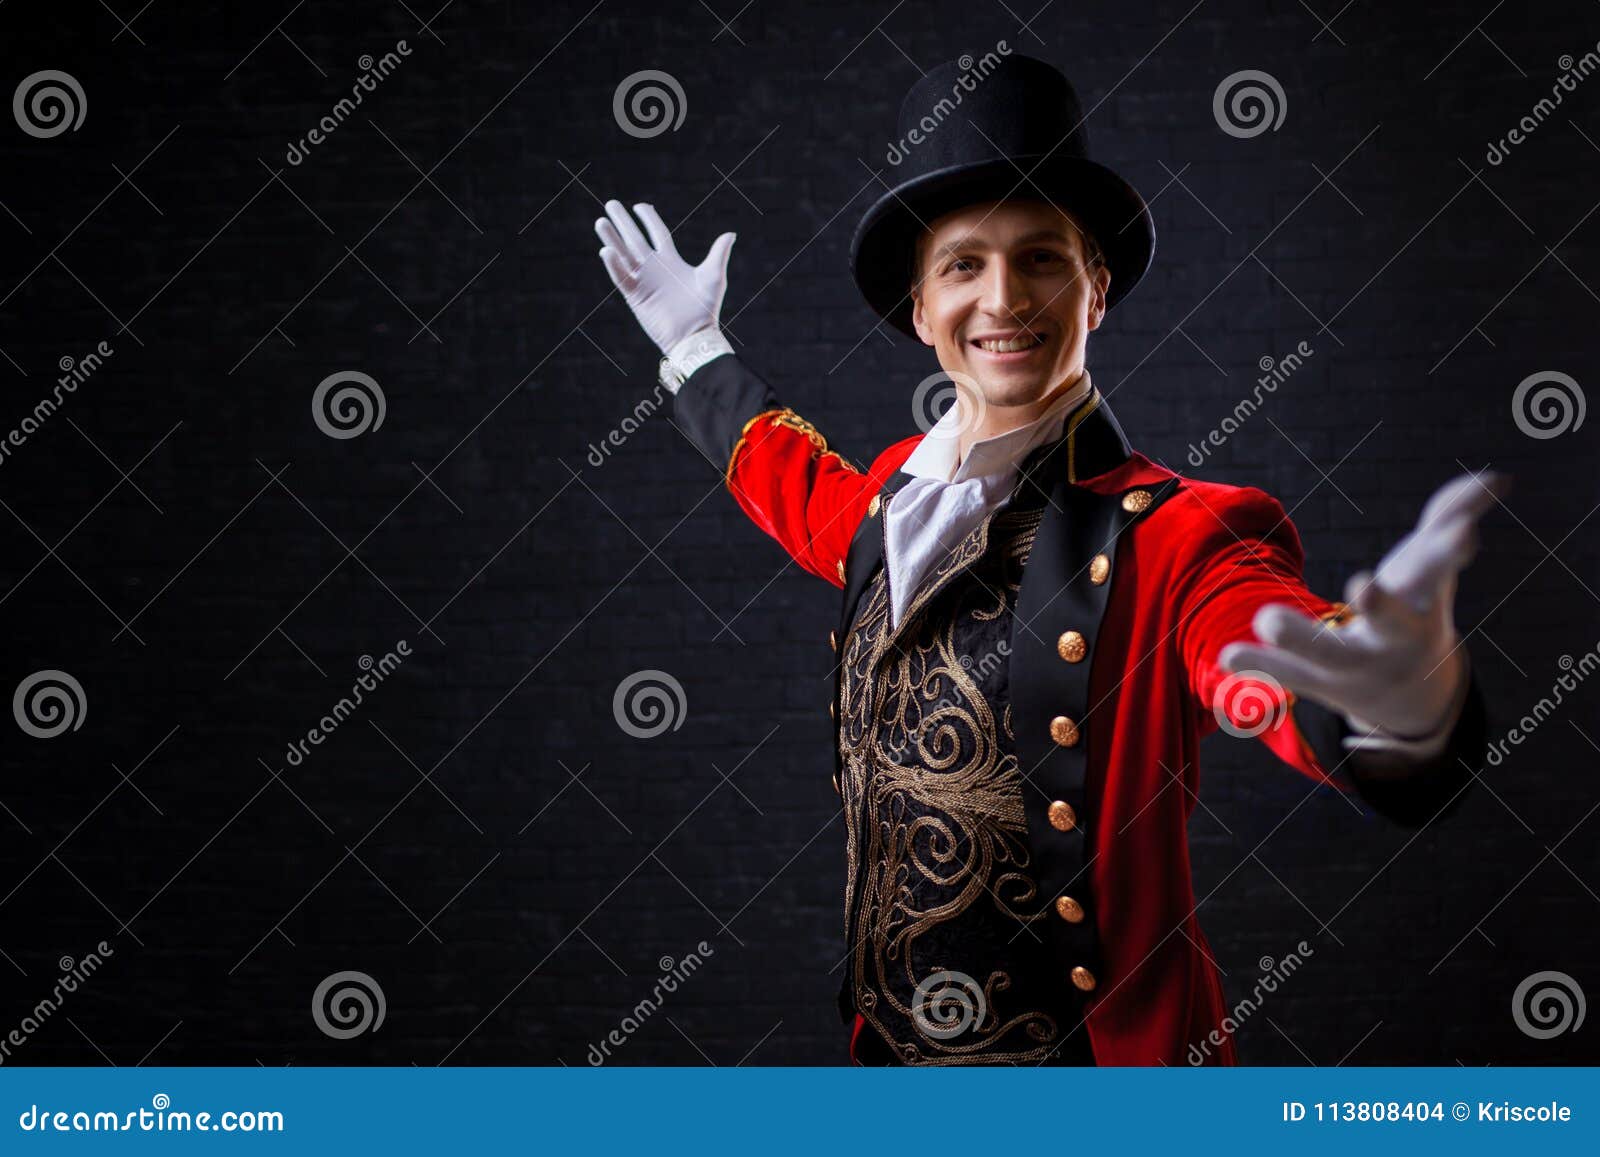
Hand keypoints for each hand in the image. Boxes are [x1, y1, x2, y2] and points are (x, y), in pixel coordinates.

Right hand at [595, 199, 735, 354]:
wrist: (694, 335)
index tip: (639, 206)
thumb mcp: (713, 277)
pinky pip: (621, 277)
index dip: (648, 218)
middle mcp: (654, 269)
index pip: (657, 233)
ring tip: (600, 221)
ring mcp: (643, 281)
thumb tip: (731, 233)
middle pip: (634, 239)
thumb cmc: (705, 309)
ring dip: (612, 238)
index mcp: (671, 261)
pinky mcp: (636, 296)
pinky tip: (606, 250)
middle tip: (610, 204)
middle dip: (622, 222)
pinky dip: (613, 264)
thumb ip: (718, 254)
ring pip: (623, 255)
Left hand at [1219, 470, 1508, 739]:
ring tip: (1265, 616)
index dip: (1449, 554)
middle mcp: (1394, 640)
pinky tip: (1225, 656)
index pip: (1438, 575)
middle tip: (1364, 584)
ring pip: (1329, 655)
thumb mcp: (1435, 568)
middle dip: (1380, 605)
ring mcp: (1356, 665)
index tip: (1464, 534)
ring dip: (1300, 637)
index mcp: (1424, 605)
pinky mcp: (1320, 683)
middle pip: (1389, 622)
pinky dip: (1258, 669)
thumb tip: (1495, 479)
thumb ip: (1452, 517)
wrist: (1411, 696)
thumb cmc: (1418, 611)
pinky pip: (1288, 676)